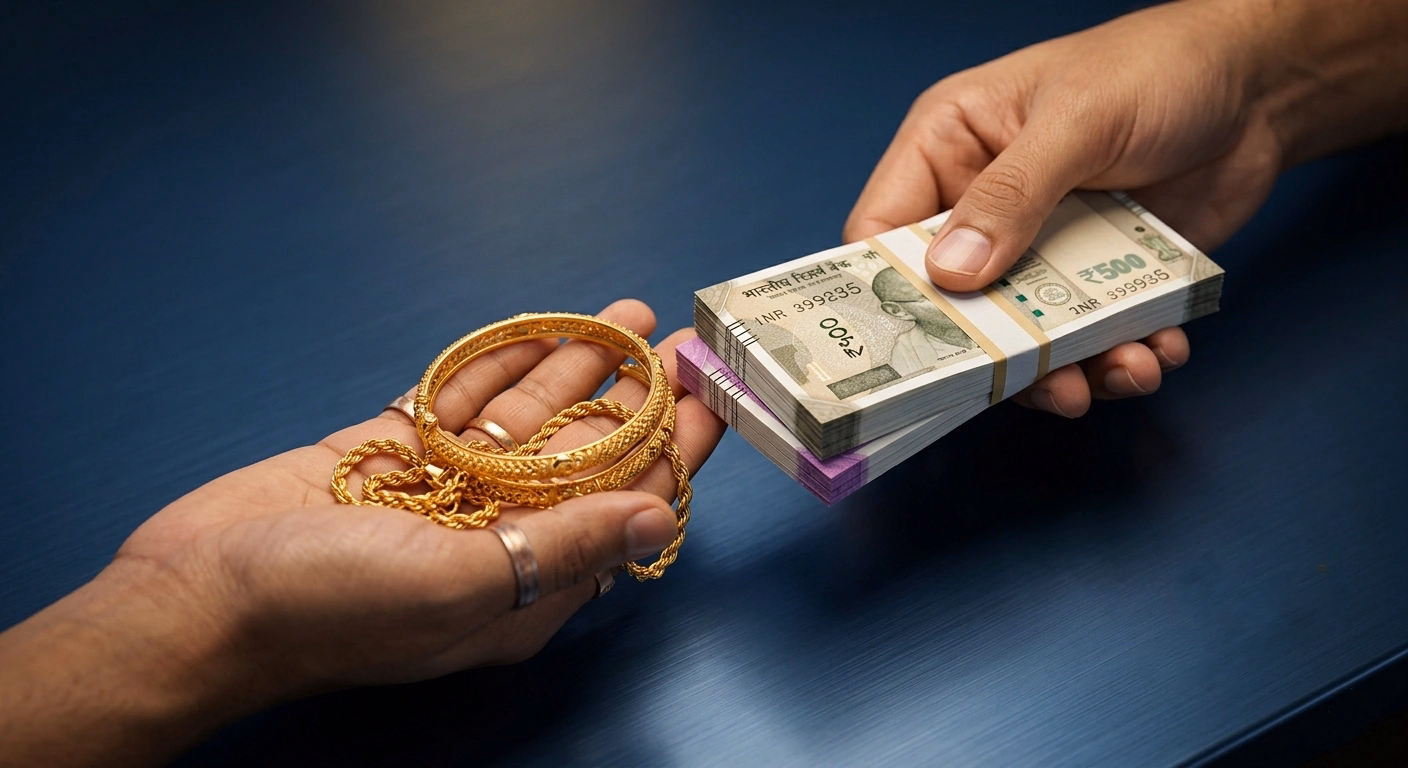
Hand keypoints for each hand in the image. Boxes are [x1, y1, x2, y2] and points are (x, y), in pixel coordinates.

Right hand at [0, 299, 723, 765]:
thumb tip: (656, 519)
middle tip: (678, 342)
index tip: (711, 398)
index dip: (670, 451)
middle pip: (584, 455)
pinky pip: (463, 401)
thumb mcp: (457, 583)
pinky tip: (540, 334)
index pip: (620, 506)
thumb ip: (563, 548)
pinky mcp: (392, 452)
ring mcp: (442, 490)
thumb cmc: (324, 607)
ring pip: (527, 419)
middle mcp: (494, 536)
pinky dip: (500, 365)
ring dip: (576, 366)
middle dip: (633, 398)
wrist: (196, 594)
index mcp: (524, 583)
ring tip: (626, 316)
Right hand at [844, 0, 1283, 416]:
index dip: (884, 293)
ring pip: (1022, 336)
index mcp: (949, 147)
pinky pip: (1088, 339)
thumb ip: (1012, 193)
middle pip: (952, 304)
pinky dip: (1120, 357)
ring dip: (1068, 368)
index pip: (882, 231)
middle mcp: (981, 205)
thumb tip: (952, 271)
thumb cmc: (1160, 67)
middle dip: (994, 353)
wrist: (1261, 88)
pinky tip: (1157, 348)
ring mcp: (1037, 247)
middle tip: (1039, 382)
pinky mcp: (1093, 279)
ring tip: (1119, 371)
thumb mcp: (1079, 119)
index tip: (910, 350)